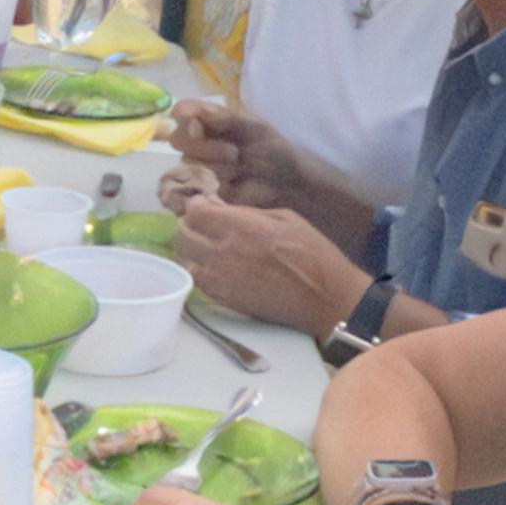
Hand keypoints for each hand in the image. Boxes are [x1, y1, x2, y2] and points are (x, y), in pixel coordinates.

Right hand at [169, 98, 302, 206]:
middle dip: (205, 147)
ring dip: (215, 168)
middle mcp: (199, 142)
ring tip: (239, 172)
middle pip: (178, 139)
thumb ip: (224, 118)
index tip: (197, 129)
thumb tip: (187, 111)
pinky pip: (186, 188)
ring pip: (187, 164)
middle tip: (234, 154)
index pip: (181, 113)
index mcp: (210, 120)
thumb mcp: (254, 127)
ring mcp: (198, 167)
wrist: (287, 184)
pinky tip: (220, 188)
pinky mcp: (200, 190)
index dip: (185, 119)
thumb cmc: (273, 150)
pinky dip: (198, 188)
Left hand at [172, 194, 370, 336]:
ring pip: (183, 258)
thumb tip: (219, 207)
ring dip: (190, 249)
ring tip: (206, 247)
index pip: (194, 211)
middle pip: (182, 234)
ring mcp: (219, 277)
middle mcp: (222, 251)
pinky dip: (198, 269)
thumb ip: (246, 212)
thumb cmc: (311, 251)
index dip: (197, 206)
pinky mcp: (222, 298)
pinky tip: (214, 266)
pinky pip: (195, 280)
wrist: (323, 297)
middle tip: (204, 226)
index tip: (207, 206)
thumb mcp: (284, 217)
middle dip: (189, 225)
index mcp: (240, 226)